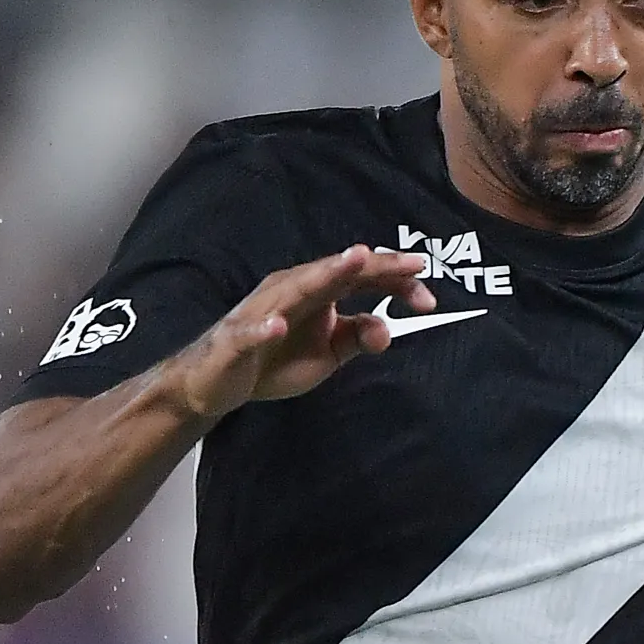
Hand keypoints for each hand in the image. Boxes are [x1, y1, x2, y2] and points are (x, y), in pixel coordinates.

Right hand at [167, 247, 436, 421]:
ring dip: (324, 274)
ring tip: (355, 262)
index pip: (361, 278)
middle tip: (412, 262)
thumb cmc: (275, 358)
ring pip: (296, 288)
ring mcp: (261, 311)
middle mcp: (291, 291)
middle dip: (375, 266)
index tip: (428, 298)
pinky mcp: (235, 338)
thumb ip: (358, 338)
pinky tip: (278, 325)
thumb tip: (388, 329)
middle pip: (337, 272)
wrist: (215, 382)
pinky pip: (250, 331)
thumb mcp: (328, 353)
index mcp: (316, 292)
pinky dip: (262, 327)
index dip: (395, 282)